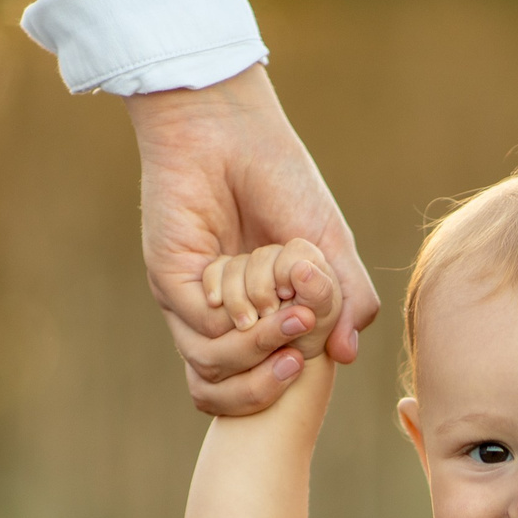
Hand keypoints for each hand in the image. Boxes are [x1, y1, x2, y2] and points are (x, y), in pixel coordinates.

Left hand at [127, 64, 380, 414]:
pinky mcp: (171, 280)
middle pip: (230, 388)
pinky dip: (237, 318)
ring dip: (256, 351)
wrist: (231, 128)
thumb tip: (346, 356)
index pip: (263, 378)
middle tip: (299, 361)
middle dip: (266, 387)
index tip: (318, 358)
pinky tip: (258, 293)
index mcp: (261, 314)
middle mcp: (224, 316)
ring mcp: (193, 301)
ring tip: (290, 323)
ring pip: (212, 365)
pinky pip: (202, 326)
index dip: (287, 384)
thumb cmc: (281, 178)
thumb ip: (346, 299)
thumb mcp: (329, 245)